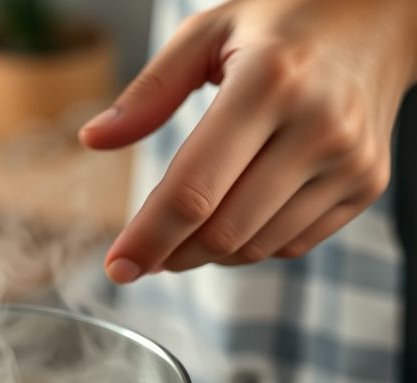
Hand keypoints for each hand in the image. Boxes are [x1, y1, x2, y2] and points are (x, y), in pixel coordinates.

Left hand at [80, 0, 416, 282]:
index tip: (117, 266)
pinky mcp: (367, 183)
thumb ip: (149, 90)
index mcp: (269, 82)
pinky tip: (230, 223)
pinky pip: (293, 244)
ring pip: (257, 246)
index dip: (149, 238)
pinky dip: (251, 246)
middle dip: (170, 254)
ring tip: (181, 236)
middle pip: (224, 229)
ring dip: (207, 255)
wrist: (379, 16)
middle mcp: (318, 125)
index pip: (194, 188)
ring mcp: (349, 159)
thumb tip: (93, 139)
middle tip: (141, 255)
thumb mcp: (206, 34)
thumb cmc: (282, 21)